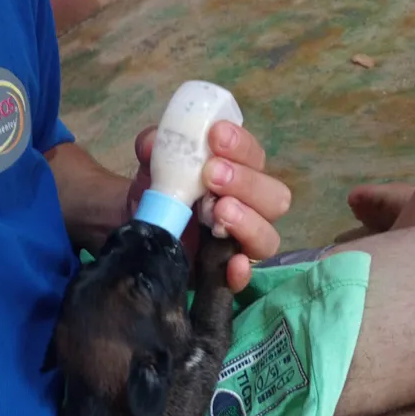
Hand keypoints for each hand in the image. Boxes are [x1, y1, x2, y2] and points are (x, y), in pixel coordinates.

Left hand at [130, 122, 290, 291]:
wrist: (140, 230)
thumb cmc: (159, 190)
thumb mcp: (153, 165)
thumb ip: (154, 148)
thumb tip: (152, 143)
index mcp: (239, 175)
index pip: (255, 158)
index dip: (242, 146)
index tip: (216, 136)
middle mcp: (250, 209)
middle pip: (274, 197)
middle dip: (247, 183)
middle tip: (212, 175)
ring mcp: (240, 245)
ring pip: (268, 238)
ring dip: (248, 222)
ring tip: (219, 211)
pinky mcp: (224, 276)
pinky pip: (244, 279)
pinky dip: (242, 273)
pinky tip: (233, 265)